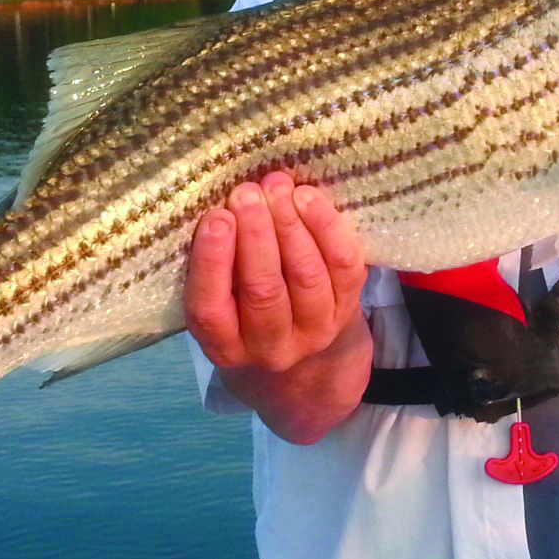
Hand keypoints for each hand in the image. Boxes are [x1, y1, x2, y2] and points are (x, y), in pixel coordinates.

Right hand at [185, 172, 372, 441]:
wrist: (308, 370)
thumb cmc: (246, 319)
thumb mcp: (221, 313)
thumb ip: (216, 271)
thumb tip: (223, 204)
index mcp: (224, 347)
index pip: (211, 309)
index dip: (213, 261)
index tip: (217, 217)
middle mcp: (269, 348)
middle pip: (264, 290)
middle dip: (256, 235)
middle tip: (247, 192)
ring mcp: (313, 333)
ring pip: (306, 276)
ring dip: (290, 225)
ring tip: (277, 188)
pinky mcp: (347, 311)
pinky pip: (343, 266)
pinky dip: (327, 227)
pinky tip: (308, 198)